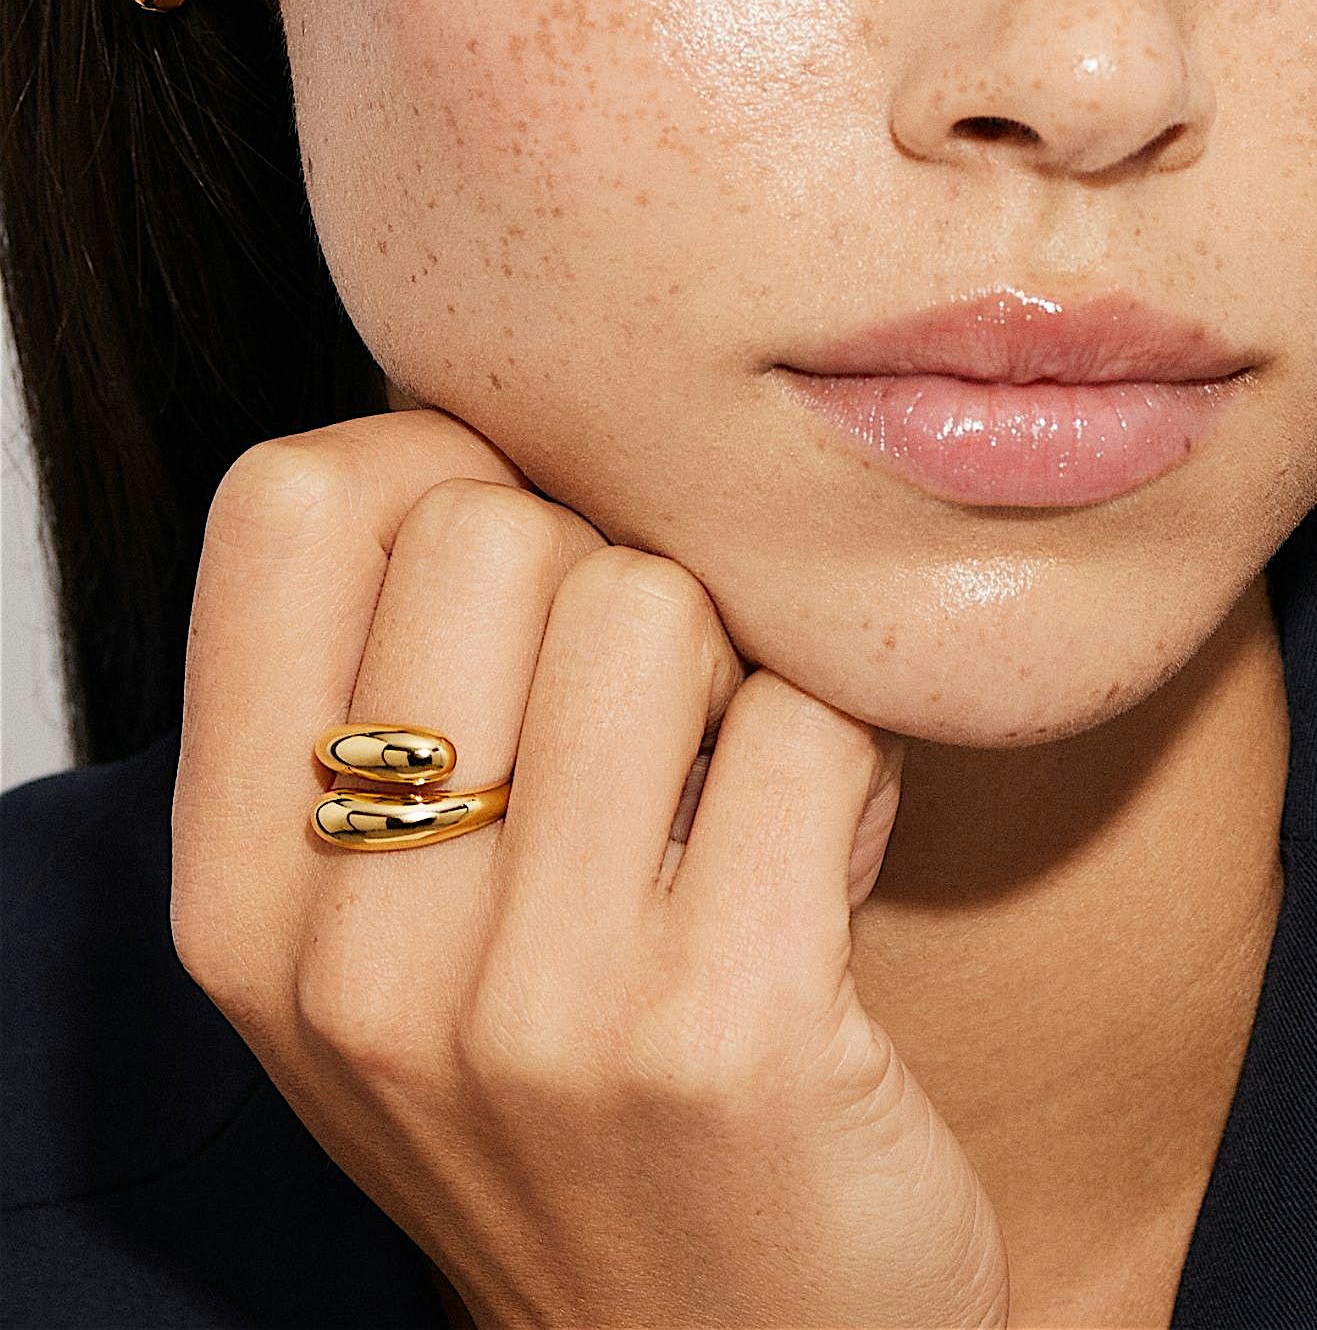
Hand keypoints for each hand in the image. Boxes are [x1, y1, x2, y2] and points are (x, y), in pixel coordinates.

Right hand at [171, 408, 1008, 1328]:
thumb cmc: (571, 1107)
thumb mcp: (390, 935)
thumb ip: (388, 705)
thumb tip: (478, 437)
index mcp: (241, 897)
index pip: (285, 507)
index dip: (432, 464)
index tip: (524, 547)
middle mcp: (351, 954)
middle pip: (488, 523)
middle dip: (605, 573)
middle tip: (647, 711)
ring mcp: (532, 1006)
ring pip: (652, 600)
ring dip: (733, 669)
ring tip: (729, 798)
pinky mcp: (724, 1032)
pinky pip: (808, 718)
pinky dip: (846, 758)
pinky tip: (814, 865)